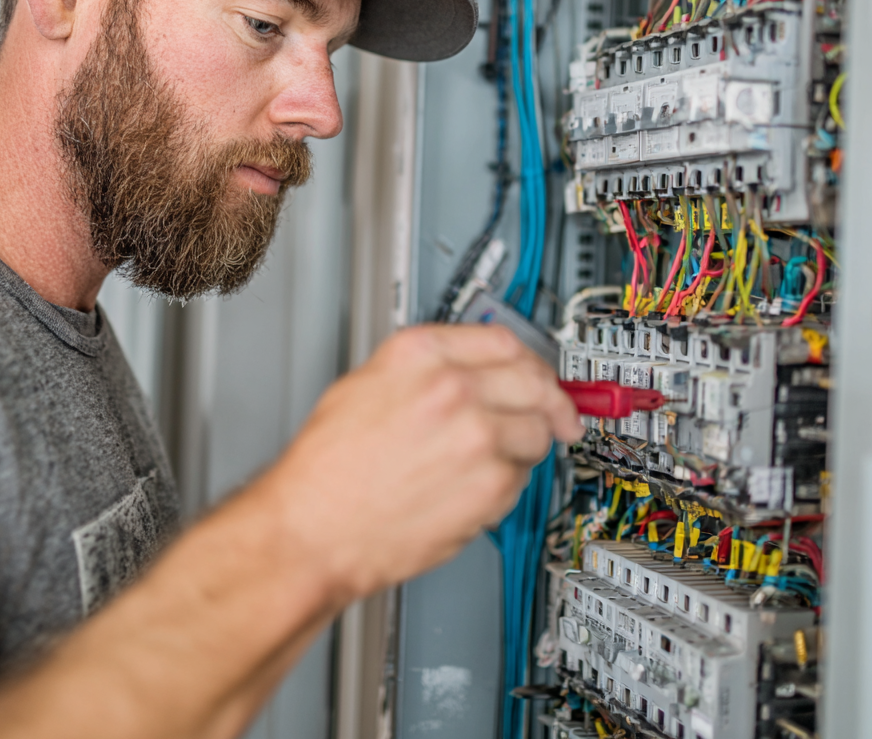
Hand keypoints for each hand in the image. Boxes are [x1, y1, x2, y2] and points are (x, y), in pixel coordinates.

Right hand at [265, 323, 583, 600]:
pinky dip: (508, 483)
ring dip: (527, 443)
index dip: (527, 357)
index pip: (502, 339)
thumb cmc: (326, 469)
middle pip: (534, 379)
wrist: (313, 530)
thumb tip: (467, 368)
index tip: (537, 369)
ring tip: (495, 458)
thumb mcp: (363, 385)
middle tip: (558, 411)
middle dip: (550, 398)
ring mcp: (477, 437)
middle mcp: (454, 388)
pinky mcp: (490, 487)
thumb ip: (422, 369)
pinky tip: (473, 486)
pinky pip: (522, 477)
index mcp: (420, 355)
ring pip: (538, 430)